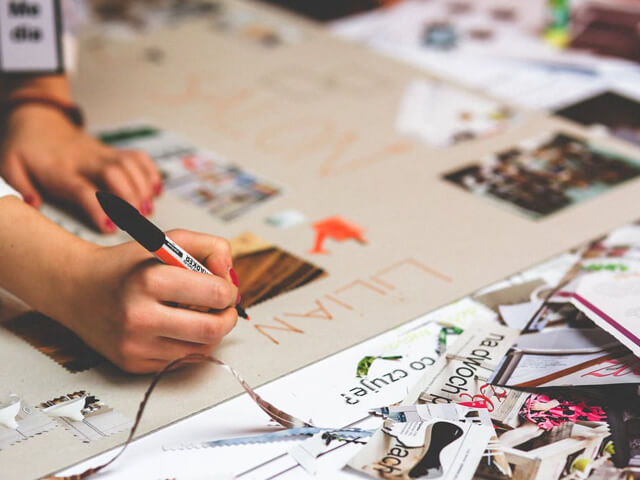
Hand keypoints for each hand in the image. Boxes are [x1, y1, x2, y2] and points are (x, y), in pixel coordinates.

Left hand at [0, 104, 161, 232]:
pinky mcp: (113, 151)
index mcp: (60, 168)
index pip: (82, 188)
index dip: (99, 208)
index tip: (110, 227)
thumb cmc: (27, 149)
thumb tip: (33, 204)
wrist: (39, 120)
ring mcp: (102, 153)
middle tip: (138, 219)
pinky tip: (156, 190)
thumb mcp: (10, 167)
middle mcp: (85, 159)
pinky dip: (151, 172)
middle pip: (113, 173)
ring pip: (129, 164)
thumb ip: (21, 187)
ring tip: (148, 209)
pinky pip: (138, 157)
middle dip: (130, 197)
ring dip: (144, 187)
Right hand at [57, 229, 238, 372]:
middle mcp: (139, 316)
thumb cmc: (127, 265)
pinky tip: (177, 328)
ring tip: (198, 314)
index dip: (229, 290)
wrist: (77, 288)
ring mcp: (135, 345)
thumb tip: (231, 278)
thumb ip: (210, 247)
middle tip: (224, 308)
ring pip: (201, 350)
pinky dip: (189, 345)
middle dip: (228, 317)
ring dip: (210, 333)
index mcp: (149, 280)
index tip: (225, 286)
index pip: (216, 294)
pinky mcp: (132, 364)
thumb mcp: (167, 241)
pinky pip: (181, 361)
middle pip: (212, 330)